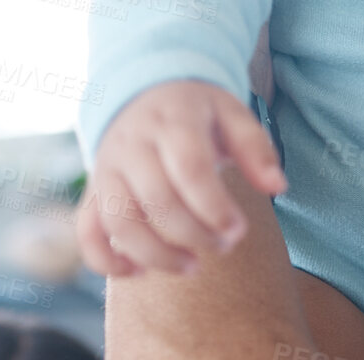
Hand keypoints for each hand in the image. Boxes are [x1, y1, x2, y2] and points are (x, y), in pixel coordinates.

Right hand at [77, 80, 286, 277]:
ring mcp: (106, 167)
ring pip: (119, 220)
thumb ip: (256, 147)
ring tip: (192, 266)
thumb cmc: (197, 111)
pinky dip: (106, 260)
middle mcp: (133, 143)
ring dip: (156, 254)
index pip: (189, 168)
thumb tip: (277, 186)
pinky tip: (140, 272)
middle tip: (226, 245)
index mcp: (173, 120)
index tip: (238, 231)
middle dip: (195, 233)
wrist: (145, 92)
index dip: (214, 206)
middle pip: (158, 199)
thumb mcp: (232, 113)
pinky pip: (86, 232)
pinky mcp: (93, 190)